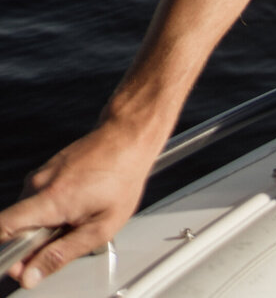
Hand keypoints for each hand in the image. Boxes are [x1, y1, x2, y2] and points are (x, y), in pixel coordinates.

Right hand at [0, 121, 158, 287]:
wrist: (128, 136)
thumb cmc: (122, 175)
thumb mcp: (100, 228)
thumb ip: (61, 254)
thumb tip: (30, 275)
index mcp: (49, 200)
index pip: (2, 227)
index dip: (4, 252)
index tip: (19, 264)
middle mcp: (38, 183)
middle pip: (16, 226)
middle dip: (33, 242)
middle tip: (66, 238)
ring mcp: (42, 174)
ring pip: (29, 214)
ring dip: (46, 225)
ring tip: (78, 217)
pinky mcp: (47, 170)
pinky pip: (38, 200)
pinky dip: (52, 209)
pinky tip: (78, 203)